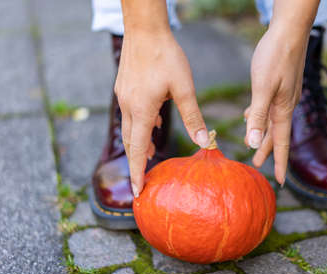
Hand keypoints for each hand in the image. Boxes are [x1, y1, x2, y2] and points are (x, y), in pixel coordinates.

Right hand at [115, 31, 208, 195]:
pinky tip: (153, 121)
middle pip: (131, 143)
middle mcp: (128, 107)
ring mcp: (124, 96)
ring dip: (138, 143)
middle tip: (142, 178)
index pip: (137, 150)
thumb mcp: (184, 88)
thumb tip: (203, 142)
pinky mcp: (124, 87)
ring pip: (130, 128)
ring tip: (150, 153)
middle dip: (136, 162)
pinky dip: (140, 124)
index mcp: (141, 111)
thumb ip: (193, 117)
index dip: (137, 173)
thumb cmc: (166, 56)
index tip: (137, 192)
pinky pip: (131, 113)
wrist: (145, 29)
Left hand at [245, 25, 308, 184]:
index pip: (281, 143)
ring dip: (262, 134)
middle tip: (257, 164)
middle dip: (266, 150)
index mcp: (283, 110)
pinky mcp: (278, 85)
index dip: (279, 163)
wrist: (288, 31)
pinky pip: (268, 106)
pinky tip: (250, 114)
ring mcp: (283, 95)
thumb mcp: (263, 88)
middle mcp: (285, 105)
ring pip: (271, 121)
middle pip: (275, 135)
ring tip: (252, 145)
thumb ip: (258, 116)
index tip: (279, 182)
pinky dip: (258, 115)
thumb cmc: (276, 57)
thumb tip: (253, 143)